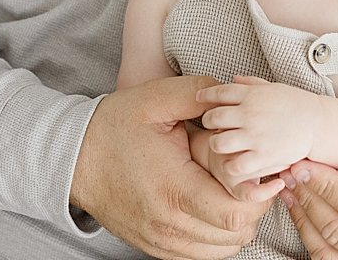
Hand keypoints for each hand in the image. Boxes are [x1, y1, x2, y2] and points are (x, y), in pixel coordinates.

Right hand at [71, 75, 269, 259]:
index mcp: (173, 188)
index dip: (259, 194)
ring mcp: (162, 240)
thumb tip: (233, 95)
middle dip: (253, 206)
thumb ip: (199, 93)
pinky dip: (218, 235)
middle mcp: (168, 223)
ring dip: (238, 222)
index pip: (235, 212)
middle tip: (250, 175)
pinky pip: (204, 253)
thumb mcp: (155, 98)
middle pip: (236, 233)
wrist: (73, 158)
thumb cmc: (113, 127)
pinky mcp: (157, 247)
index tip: (264, 171)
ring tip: (232, 189)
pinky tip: (213, 204)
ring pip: (224, 248)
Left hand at [197, 76, 319, 182]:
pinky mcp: (263, 157)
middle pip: (212, 117)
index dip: (205, 96)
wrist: (318, 124)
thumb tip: (233, 79)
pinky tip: (235, 161)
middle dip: (208, 121)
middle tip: (213, 125)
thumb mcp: (273, 88)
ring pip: (218, 142)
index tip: (200, 99)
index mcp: (252, 95)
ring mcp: (255, 136)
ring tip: (223, 145)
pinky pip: (234, 165)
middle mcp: (250, 114)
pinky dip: (230, 165)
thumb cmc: (296, 104)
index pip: (218, 92)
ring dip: (216, 144)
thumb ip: (251, 84)